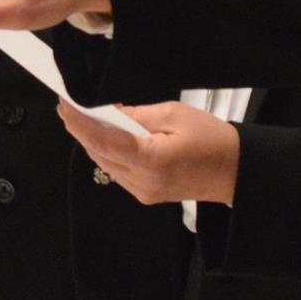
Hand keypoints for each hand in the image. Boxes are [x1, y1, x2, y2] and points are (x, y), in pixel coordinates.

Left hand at [56, 101, 239, 205]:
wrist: (236, 171)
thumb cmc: (212, 139)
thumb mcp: (173, 114)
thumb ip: (136, 115)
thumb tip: (108, 112)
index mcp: (150, 160)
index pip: (102, 141)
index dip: (79, 123)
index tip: (64, 105)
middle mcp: (142, 182)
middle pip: (99, 153)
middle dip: (82, 129)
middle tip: (71, 106)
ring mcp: (142, 192)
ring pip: (105, 163)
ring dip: (94, 141)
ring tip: (86, 117)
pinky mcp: (145, 195)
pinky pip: (117, 171)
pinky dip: (109, 152)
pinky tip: (108, 135)